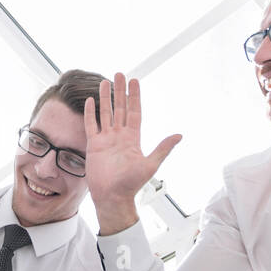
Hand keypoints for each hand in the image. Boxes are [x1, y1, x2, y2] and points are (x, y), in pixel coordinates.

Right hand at [84, 73, 180, 235]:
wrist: (113, 196)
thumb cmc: (131, 184)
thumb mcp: (151, 164)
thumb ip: (163, 148)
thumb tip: (179, 135)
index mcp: (133, 138)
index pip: (134, 111)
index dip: (134, 96)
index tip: (135, 81)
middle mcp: (120, 136)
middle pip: (119, 108)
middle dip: (120, 91)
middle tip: (120, 74)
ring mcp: (106, 139)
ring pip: (106, 113)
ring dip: (105, 98)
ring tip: (104, 82)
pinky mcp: (94, 145)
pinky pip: (91, 125)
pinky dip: (90, 113)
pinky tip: (90, 101)